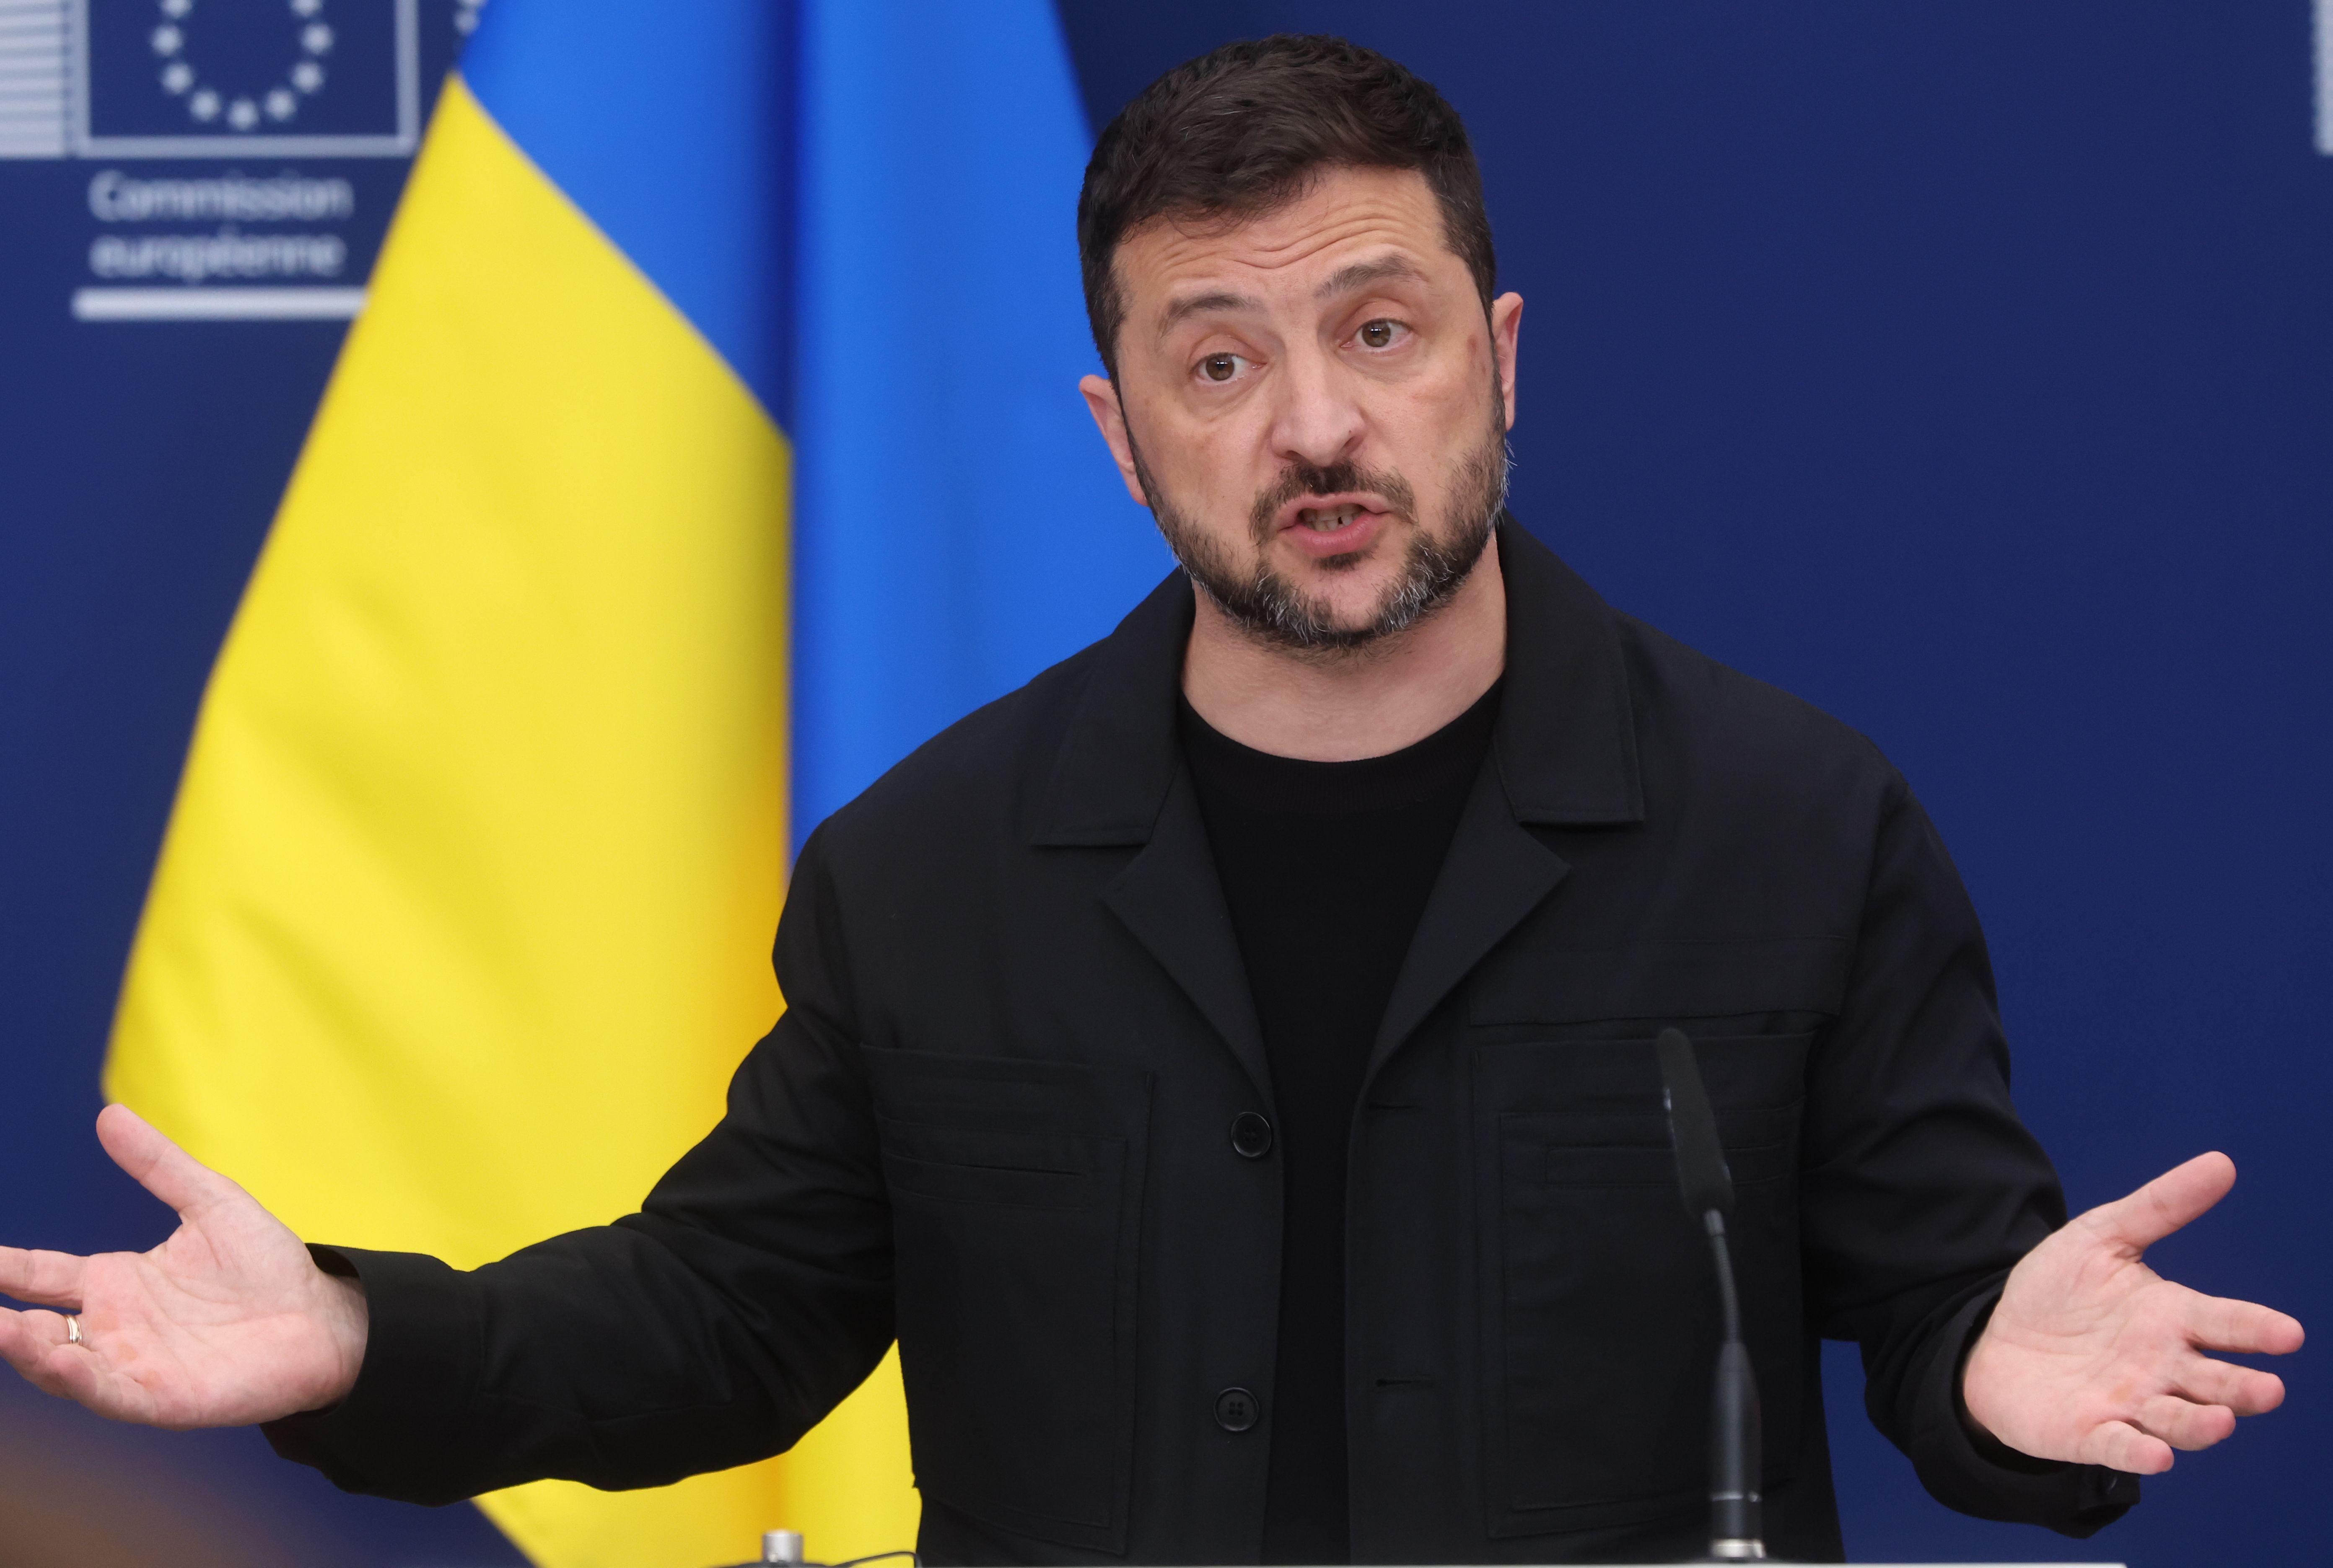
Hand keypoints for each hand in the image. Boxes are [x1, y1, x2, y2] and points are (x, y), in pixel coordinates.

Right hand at [0, 1105, 368, 1428]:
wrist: (321, 1317)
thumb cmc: (266, 1264)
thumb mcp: (210, 1202)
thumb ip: (158, 1165)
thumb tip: (109, 1114)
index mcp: (115, 1281)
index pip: (40, 1273)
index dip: (2, 1266)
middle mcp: (112, 1326)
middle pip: (34, 1325)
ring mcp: (131, 1364)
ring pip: (59, 1363)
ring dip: (27, 1350)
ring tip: (3, 1329)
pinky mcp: (161, 1396)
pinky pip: (108, 1392)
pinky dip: (80, 1379)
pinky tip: (59, 1360)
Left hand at [1963, 1151, 2303, 1473]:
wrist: (1999, 1341)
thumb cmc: (2060, 1293)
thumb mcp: (2102, 1237)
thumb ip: (2161, 1206)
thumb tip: (2222, 1163)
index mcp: (2172, 1319)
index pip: (2225, 1324)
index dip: (2256, 1330)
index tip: (2288, 1332)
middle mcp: (2163, 1368)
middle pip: (2215, 1383)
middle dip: (2242, 1389)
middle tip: (2268, 1389)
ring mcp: (2131, 1405)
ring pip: (2179, 1422)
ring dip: (2201, 1426)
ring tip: (2222, 1422)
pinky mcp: (2092, 1434)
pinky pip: (2122, 1449)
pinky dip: (2139, 1454)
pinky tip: (2157, 1456)